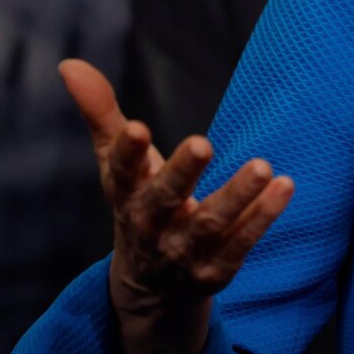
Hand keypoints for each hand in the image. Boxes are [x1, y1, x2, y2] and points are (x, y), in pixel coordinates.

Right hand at [60, 58, 292, 353]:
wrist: (150, 290)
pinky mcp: (215, 270)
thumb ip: (101, 114)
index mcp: (126, 196)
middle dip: (182, 173)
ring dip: (236, 196)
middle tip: (203, 143)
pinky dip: (262, 218)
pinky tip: (284, 187)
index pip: (121, 173)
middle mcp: (151, 226)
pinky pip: (240, 245)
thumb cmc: (138, 205)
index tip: (138, 129)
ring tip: (262, 166)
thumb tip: (70, 64)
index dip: (127, 153)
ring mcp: (183, 252)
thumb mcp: (117, 165)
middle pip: (164, 199)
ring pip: (209, 225)